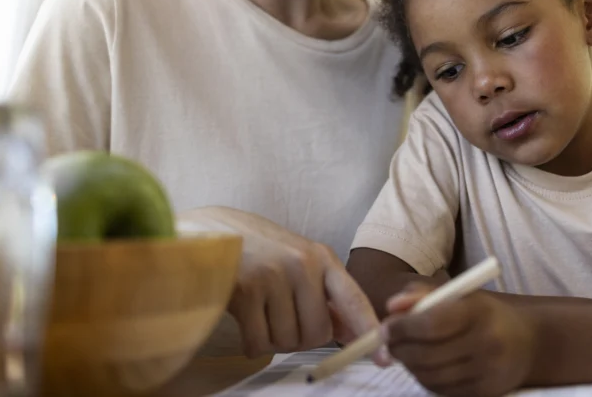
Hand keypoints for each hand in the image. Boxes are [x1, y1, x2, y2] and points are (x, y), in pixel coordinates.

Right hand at [178, 207, 383, 358]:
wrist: (207, 234)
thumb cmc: (257, 252)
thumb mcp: (297, 261)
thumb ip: (323, 294)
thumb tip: (350, 332)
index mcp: (321, 257)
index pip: (354, 299)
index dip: (368, 330)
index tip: (384, 356)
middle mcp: (302, 265)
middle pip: (318, 333)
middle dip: (300, 337)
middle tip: (280, 317)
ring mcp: (274, 276)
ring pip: (288, 341)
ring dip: (272, 338)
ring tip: (259, 310)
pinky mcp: (245, 290)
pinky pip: (259, 342)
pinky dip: (251, 341)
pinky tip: (243, 317)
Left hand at [383, 284, 537, 396]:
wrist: (529, 342)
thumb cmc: (486, 314)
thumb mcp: (460, 294)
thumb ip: (424, 294)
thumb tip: (392, 306)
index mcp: (479, 311)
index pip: (431, 323)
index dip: (403, 327)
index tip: (386, 327)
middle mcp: (487, 342)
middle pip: (427, 354)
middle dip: (399, 349)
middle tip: (387, 342)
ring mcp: (487, 371)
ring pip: (431, 375)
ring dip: (409, 365)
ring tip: (404, 353)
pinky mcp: (485, 392)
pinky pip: (442, 390)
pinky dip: (425, 378)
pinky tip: (424, 366)